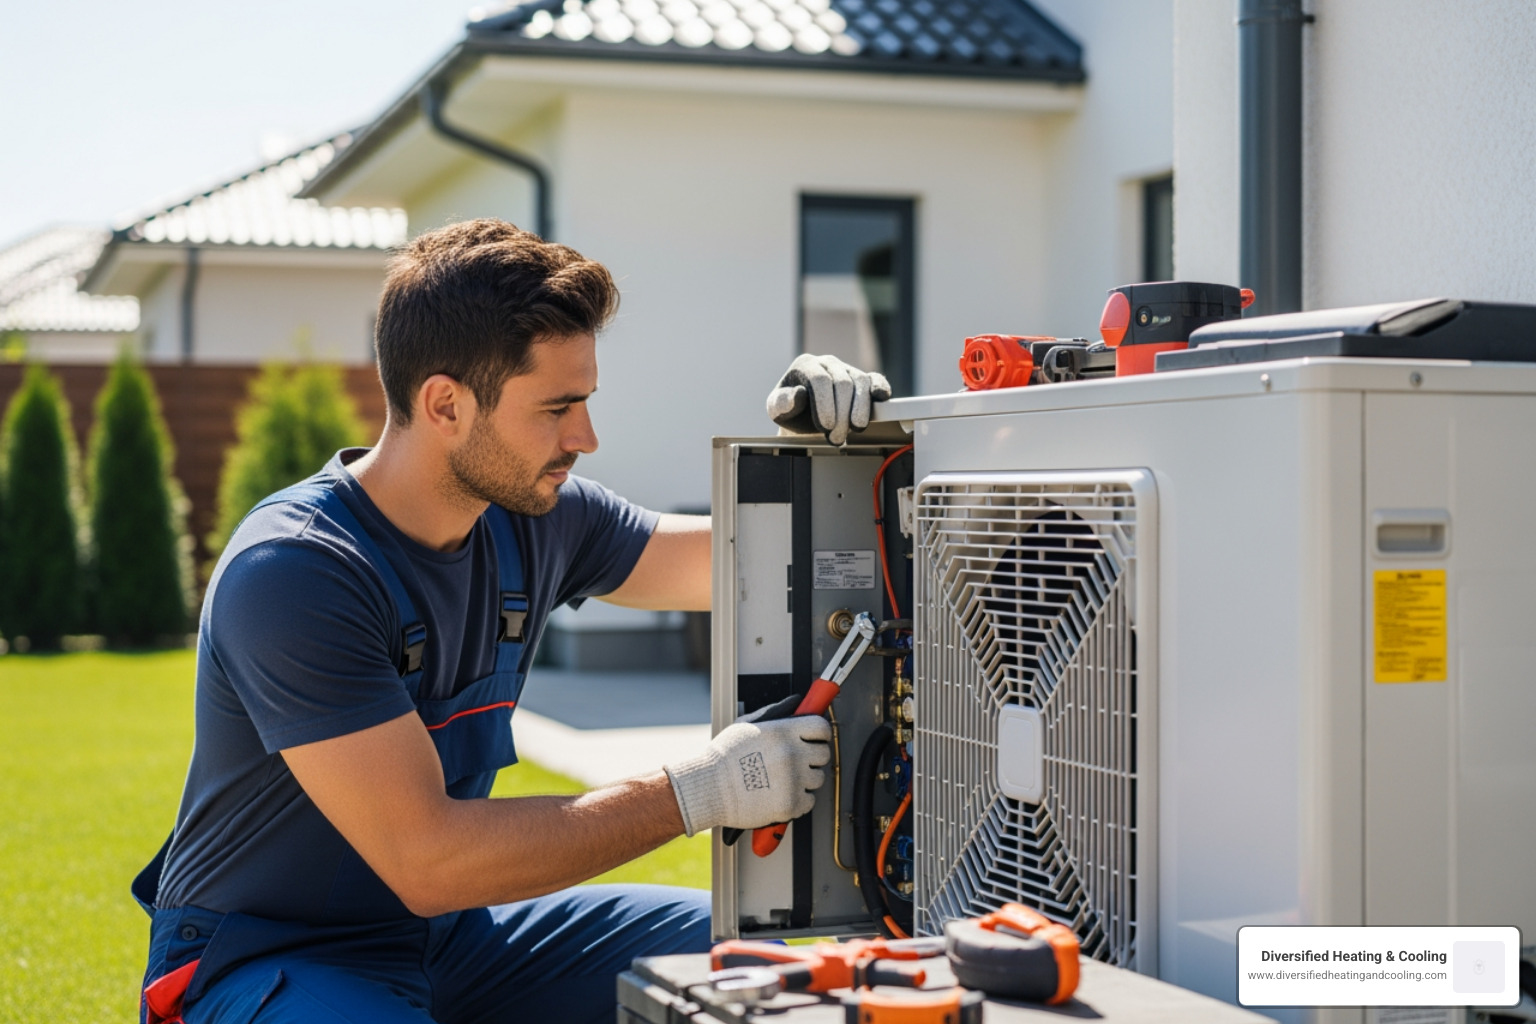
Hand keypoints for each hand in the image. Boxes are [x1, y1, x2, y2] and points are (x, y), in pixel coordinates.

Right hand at [664, 714, 830, 836]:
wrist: (707, 788)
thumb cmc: (724, 757)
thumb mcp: (747, 725)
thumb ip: (775, 712)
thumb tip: (796, 702)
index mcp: (784, 731)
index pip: (821, 727)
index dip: (820, 734)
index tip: (815, 739)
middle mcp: (792, 753)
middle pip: (823, 754)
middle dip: (812, 758)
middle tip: (795, 762)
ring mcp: (793, 780)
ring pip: (817, 779)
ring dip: (805, 780)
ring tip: (782, 780)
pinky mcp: (790, 804)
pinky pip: (809, 802)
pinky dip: (799, 801)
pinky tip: (781, 794)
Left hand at [766, 354, 891, 445]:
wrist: (805, 419)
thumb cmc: (792, 413)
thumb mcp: (778, 410)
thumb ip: (781, 403)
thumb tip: (797, 394)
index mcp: (806, 365)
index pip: (820, 380)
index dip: (825, 403)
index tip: (825, 426)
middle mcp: (828, 363)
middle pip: (842, 383)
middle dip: (841, 413)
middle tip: (836, 437)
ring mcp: (847, 370)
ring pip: (860, 382)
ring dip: (860, 409)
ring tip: (854, 429)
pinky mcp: (863, 380)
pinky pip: (875, 379)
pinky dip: (880, 387)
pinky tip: (881, 398)